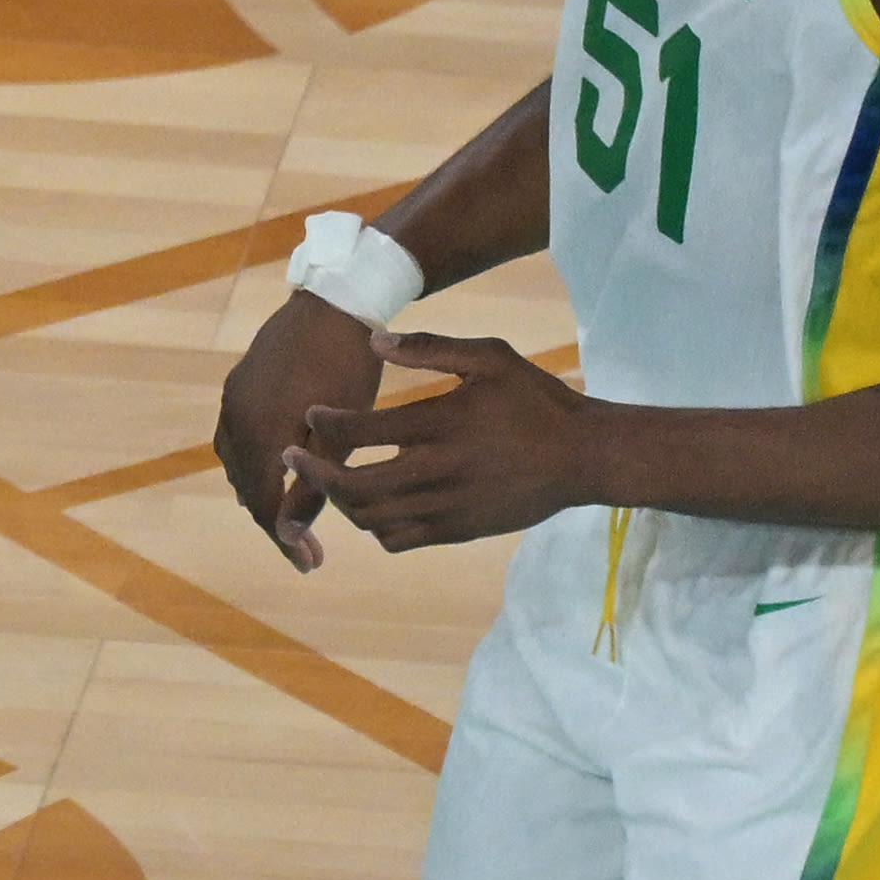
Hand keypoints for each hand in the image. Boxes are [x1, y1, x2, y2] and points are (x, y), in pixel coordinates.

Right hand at [213, 293, 386, 574]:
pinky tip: (279, 465)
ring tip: (292, 512)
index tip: (310, 565)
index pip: (262, 505)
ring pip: (239, 462)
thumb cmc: (347, 370)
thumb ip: (312, 485)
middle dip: (274, 520)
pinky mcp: (239, 383)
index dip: (284, 540)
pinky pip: (238, 436)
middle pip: (246, 487)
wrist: (333, 303)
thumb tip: (288, 532)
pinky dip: (256, 462)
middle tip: (308, 548)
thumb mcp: (339, 434)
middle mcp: (235, 418)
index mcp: (257, 434)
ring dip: (262, 491)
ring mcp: (233, 398)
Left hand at [295, 333, 598, 552]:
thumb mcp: (491, 357)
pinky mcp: (461, 531)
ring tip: (330, 479)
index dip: (327, 424)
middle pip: (355, 486)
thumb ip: (430, 347)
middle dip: (314, 472)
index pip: (362, 431)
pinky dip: (375, 526)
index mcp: (442, 425)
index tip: (311, 415)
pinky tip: (370, 504)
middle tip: (294, 455)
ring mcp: (450, 508)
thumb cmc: (536, 401)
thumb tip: (374, 339)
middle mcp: (440, 472)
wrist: (586, 458)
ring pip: (373, 519)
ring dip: (342, 501)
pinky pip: (401, 540)